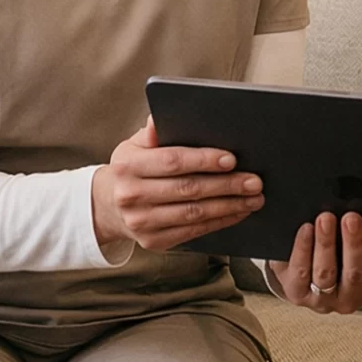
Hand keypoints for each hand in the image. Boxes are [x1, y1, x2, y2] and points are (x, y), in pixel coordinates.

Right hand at [92, 122, 262, 250]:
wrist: (107, 207)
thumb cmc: (131, 170)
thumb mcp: (133, 146)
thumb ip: (151, 133)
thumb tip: (159, 119)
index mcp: (128, 166)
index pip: (172, 162)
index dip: (204, 160)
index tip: (232, 159)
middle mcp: (132, 196)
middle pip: (188, 189)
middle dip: (226, 185)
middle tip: (254, 181)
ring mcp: (142, 222)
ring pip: (194, 214)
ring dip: (229, 206)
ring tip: (253, 198)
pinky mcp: (154, 242)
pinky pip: (194, 231)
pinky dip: (220, 221)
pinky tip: (237, 212)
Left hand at [266, 211, 361, 313]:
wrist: (302, 274)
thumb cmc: (337, 257)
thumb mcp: (355, 250)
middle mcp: (350, 298)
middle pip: (355, 274)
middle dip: (354, 244)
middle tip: (352, 218)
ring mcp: (323, 299)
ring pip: (326, 273)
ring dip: (326, 244)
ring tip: (326, 219)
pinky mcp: (298, 294)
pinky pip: (300, 272)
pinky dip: (304, 248)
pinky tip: (306, 229)